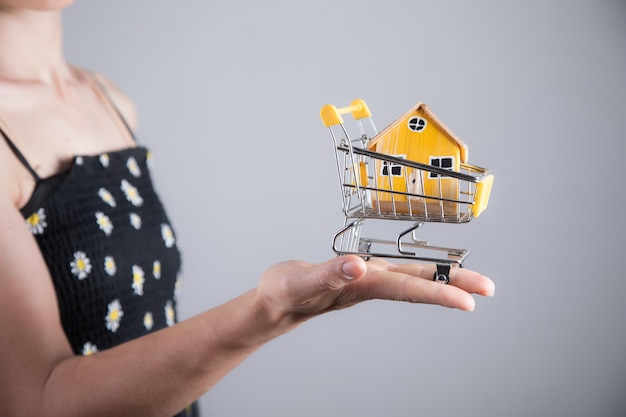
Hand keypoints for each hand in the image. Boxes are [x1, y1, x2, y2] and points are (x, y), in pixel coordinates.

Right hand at [256, 255, 494, 325]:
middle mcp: (370, 283)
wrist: (276, 302)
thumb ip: (328, 274)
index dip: (438, 292)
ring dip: (442, 279)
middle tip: (488, 290)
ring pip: (411, 278)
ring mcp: (367, 279)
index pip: (406, 288)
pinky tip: (430, 271)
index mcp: (360, 286)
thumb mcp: (301, 282)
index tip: (469, 301)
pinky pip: (397, 271)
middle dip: (453, 286)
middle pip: (418, 284)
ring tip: (471, 282)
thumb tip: (357, 266)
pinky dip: (419, 270)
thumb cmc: (285, 294)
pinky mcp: (360, 273)